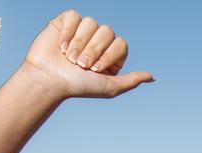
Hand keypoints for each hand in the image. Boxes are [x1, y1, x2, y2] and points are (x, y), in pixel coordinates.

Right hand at [19, 10, 153, 100]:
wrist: (49, 80)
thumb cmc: (78, 86)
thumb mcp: (109, 87)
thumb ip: (131, 81)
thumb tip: (152, 77)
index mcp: (111, 54)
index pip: (120, 43)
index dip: (108, 55)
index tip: (94, 70)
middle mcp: (98, 40)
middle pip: (107, 31)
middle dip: (93, 50)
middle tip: (80, 65)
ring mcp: (82, 30)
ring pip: (91, 23)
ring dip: (79, 43)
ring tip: (69, 57)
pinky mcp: (66, 22)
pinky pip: (74, 16)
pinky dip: (68, 32)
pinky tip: (61, 46)